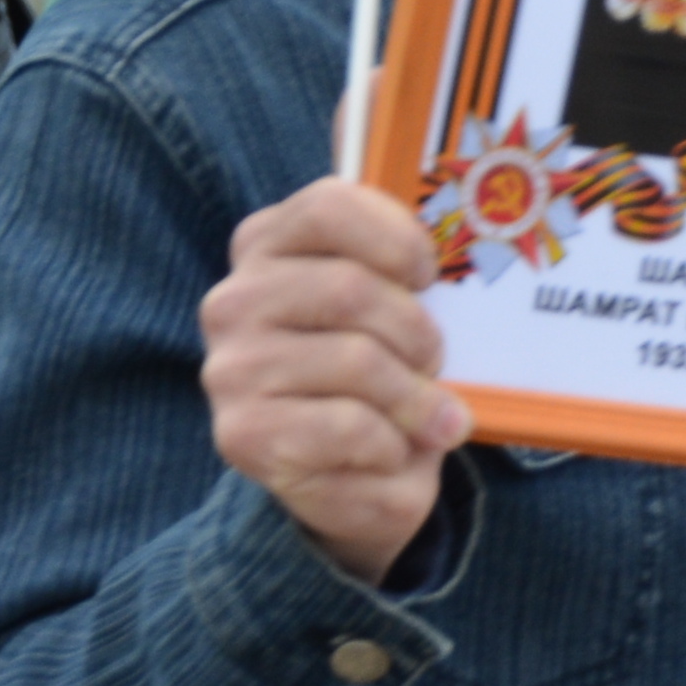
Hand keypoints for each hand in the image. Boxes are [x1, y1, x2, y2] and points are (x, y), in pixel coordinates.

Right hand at [203, 174, 461, 583]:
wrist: (355, 477)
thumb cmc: (381, 375)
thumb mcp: (393, 311)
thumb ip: (408, 277)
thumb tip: (455, 278)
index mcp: (266, 245)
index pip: (328, 207)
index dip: (397, 240)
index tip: (428, 277)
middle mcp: (234, 300)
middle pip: (351, 289)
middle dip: (417, 333)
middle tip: (435, 364)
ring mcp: (231, 369)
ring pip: (356, 361)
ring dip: (415, 398)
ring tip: (427, 418)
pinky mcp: (243, 435)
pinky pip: (349, 427)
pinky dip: (391, 445)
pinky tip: (388, 453)